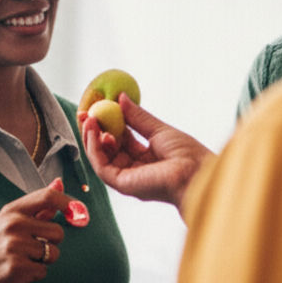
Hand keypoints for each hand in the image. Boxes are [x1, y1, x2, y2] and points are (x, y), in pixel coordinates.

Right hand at [0, 179, 83, 282]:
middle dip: (51, 244)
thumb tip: (59, 183)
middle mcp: (13, 224)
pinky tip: (16, 274)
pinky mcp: (16, 269)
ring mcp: (14, 247)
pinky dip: (34, 275)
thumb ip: (36, 207)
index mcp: (11, 210)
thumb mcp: (7, 223)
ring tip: (21, 261)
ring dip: (43, 261)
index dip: (70, 203)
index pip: (48, 196)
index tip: (80, 214)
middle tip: (29, 250)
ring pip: (53, 253)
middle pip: (58, 232)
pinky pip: (43, 271)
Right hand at [81, 94, 213, 212]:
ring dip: (91, 137)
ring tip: (89, 118)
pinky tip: (95, 131)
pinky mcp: (122, 184)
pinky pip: (101, 166)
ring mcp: (127, 177)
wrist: (197, 173)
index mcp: (145, 157)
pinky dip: (95, 147)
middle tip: (85, 113)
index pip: (120, 139)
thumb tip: (121, 98)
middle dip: (94, 131)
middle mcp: (134, 169)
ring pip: (100, 158)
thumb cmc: (187, 155)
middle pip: (107, 149)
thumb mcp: (159, 130)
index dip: (107, 124)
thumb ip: (138, 117)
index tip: (97, 109)